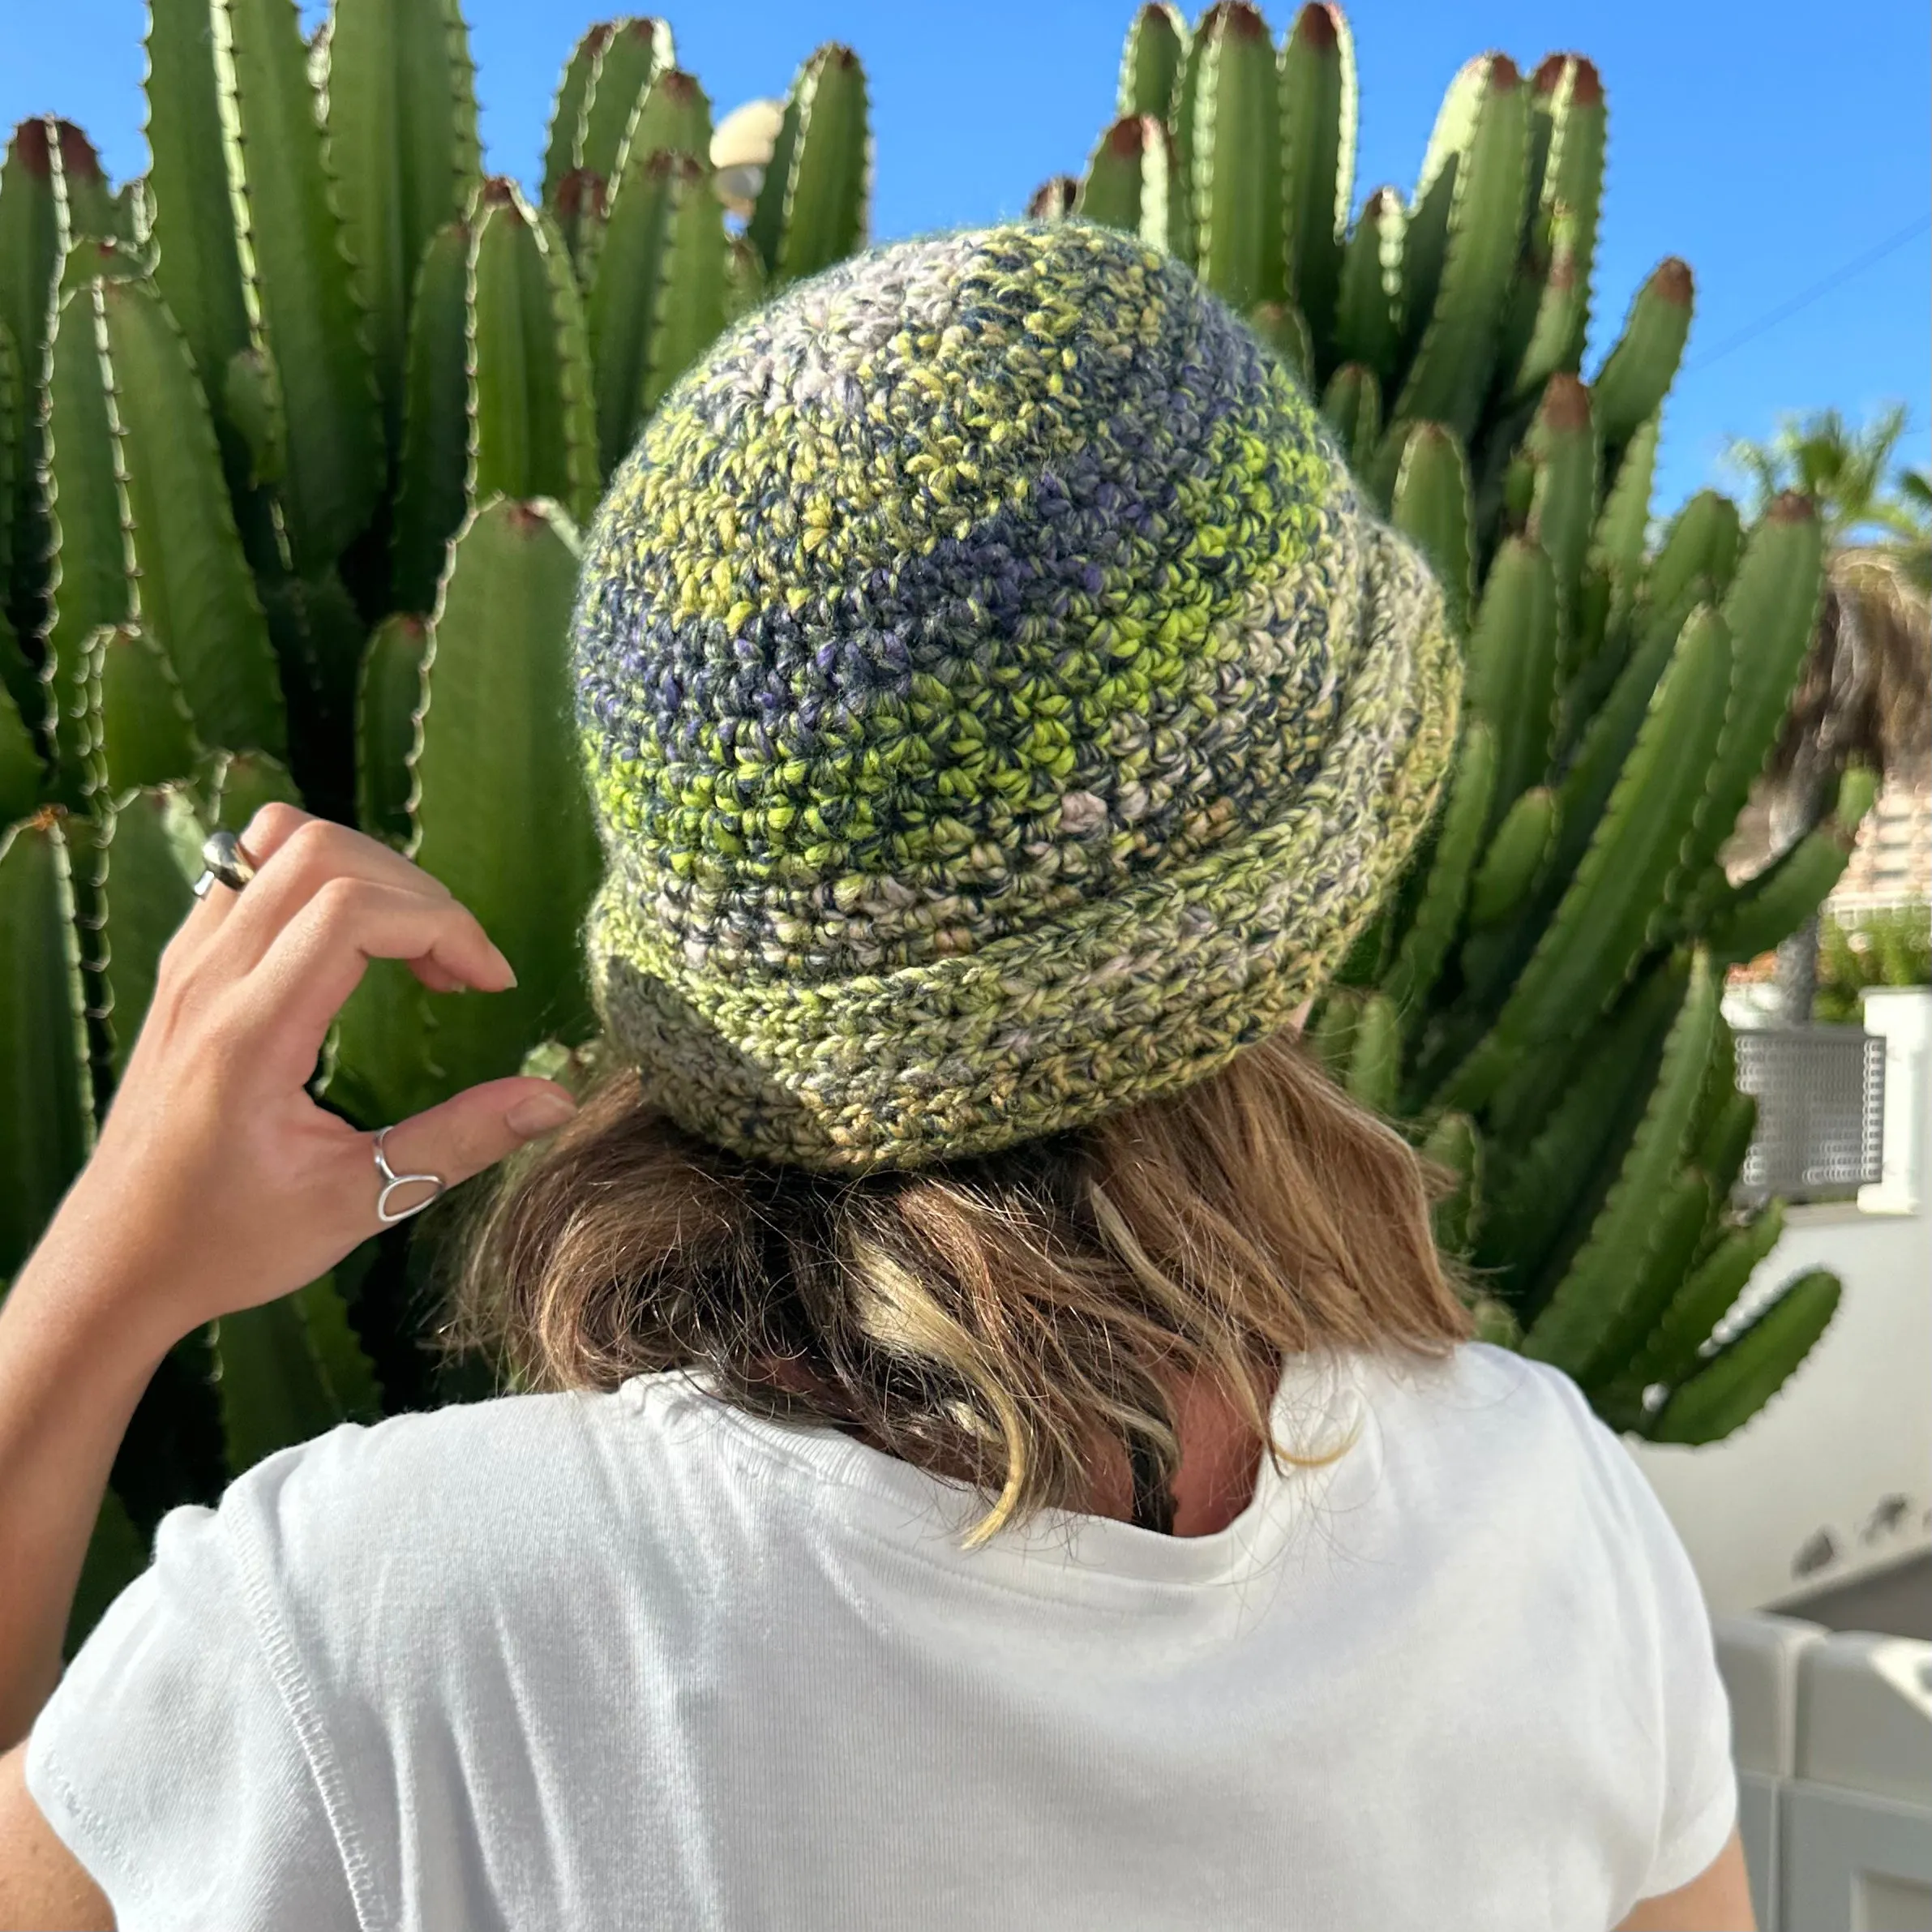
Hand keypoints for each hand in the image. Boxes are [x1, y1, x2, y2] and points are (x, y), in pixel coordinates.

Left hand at [35, 803, 578, 1354]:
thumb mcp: (357, 1205)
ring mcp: (188, 962)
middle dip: (418, 894)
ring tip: (413, 944)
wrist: (116, 1260)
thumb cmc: (227, 1241)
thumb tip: (555, 1099)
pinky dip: (319, 875)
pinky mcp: (183, 963)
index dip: (446, 928)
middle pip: (323, 853)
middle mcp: (209, 978)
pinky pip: (248, 864)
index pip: (353, 911)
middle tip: (460, 971)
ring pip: (280, 838)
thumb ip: (459, 1143)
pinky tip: (354, 943)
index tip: (491, 986)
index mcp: (249, 1034)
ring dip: (368, 870)